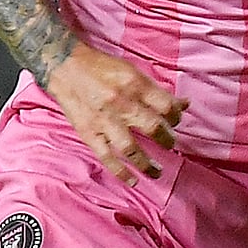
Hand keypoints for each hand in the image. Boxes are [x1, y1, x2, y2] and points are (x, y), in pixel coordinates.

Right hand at [47, 47, 187, 183]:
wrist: (65, 66)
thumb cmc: (99, 66)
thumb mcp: (131, 70)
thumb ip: (155, 89)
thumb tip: (183, 104)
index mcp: (135, 84)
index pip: (166, 106)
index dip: (176, 116)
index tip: (175, 122)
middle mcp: (122, 103)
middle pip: (153, 127)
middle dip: (166, 139)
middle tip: (169, 144)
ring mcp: (104, 121)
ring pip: (132, 148)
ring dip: (147, 164)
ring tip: (156, 171)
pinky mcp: (89, 133)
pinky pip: (107, 157)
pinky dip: (120, 172)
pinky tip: (133, 181)